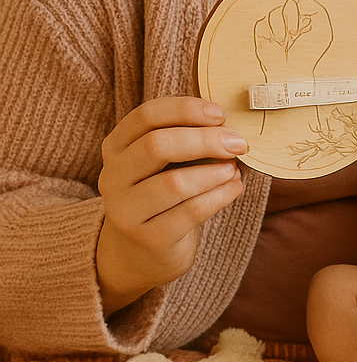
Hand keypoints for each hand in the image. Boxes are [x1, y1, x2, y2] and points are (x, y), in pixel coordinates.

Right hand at [96, 97, 246, 314]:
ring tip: (235, 169)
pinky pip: (191, 212)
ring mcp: (126, 211)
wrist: (143, 251)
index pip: (147, 115)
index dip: (186, 109)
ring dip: (214, 172)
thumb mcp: (167, 161)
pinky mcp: (149, 239)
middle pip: (156, 145)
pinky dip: (220, 196)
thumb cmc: (163, 194)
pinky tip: (234, 188)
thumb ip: (188, 138)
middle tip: (238, 143)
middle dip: (205, 140)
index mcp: (116, 147)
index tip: (221, 113)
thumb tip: (231, 125)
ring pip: (174, 183)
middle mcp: (113, 177)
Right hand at [253, 0, 333, 82]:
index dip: (305, 9)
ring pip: (276, 12)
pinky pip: (265, 22)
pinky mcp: (262, 29)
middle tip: (296, 33)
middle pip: (289, 3)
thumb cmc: (308, 54)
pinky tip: (276, 42)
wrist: (291, 71)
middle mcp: (289, 17)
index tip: (308, 23)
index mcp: (304, 16)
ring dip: (282, 28)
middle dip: (294, 18)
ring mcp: (275, 23)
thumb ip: (317, 9)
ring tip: (286, 41)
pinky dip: (272, 33)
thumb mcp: (322, 31)